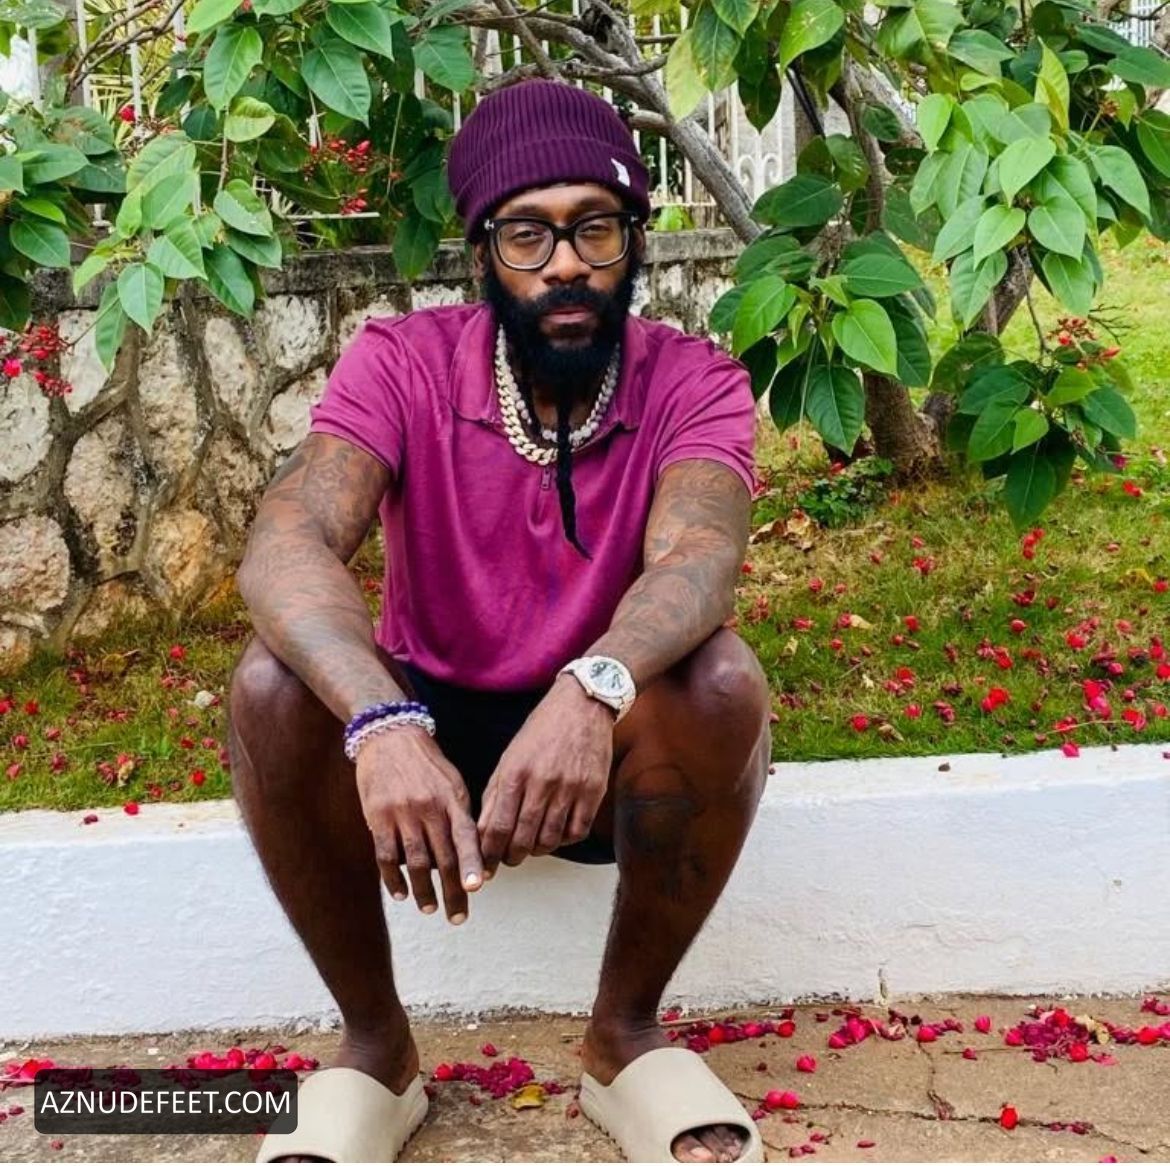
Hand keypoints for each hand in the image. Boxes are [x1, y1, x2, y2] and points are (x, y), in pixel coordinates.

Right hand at [354, 727, 483, 923]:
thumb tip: (472, 854)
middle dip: (453, 891)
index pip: (465, 836)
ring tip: (430, 908)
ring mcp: (402, 813)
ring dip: (424, 891)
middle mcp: (429, 807)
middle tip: (458, 916)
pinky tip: (401, 894)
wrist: (389, 736)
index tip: (476, 888)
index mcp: (452, 798)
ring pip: (416, 862)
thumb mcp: (452, 781)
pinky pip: (386, 855)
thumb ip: (461, 815)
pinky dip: (394, 879)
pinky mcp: (378, 817)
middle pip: (443, 858)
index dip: (471, 864)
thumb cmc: (426, 763)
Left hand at [478, 676, 614, 875]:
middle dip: (511, 857)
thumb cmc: (542, 731)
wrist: (582, 705)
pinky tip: (556, 833)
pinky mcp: (594, 790)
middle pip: (523, 839)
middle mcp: (542, 782)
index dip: (489, 854)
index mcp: (515, 772)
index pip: (497, 827)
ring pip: (550, 840)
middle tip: (509, 859)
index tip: (484, 865)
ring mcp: (570, 787)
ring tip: (532, 846)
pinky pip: (577, 832)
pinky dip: (564, 840)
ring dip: (537, 851)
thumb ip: (496, 794)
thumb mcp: (510, 756)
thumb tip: (483, 832)